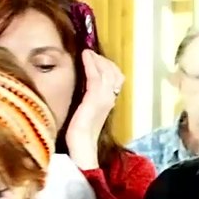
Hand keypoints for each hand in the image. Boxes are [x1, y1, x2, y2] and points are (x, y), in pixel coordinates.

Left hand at [65, 50, 123, 169]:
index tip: (96, 57)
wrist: (81, 146)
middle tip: (91, 53)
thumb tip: (83, 86)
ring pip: (106, 72)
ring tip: (87, 52)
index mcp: (109, 101)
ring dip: (97, 59)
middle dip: (103, 60)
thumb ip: (89, 98)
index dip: (108, 65)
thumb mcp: (88, 110)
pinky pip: (96, 77)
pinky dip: (91, 64)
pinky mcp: (94, 100)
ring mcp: (104, 99)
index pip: (117, 77)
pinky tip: (85, 56)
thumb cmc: (81, 132)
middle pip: (114, 72)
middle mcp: (110, 98)